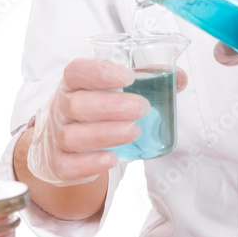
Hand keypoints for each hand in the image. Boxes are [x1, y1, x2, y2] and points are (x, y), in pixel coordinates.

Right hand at [26, 58, 187, 185]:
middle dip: (111, 106)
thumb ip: (145, 80)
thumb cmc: (93, 108)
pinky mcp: (59, 164)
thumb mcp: (109, 90)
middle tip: (142, 107)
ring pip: (74, 136)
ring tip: (134, 131)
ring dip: (106, 134)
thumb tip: (180, 78)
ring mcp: (57, 137)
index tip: (128, 76)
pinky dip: (90, 163)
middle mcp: (60, 108)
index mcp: (73, 83)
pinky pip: (70, 165)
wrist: (57, 141)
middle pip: (78, 104)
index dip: (100, 72)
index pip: (77, 71)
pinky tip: (112, 159)